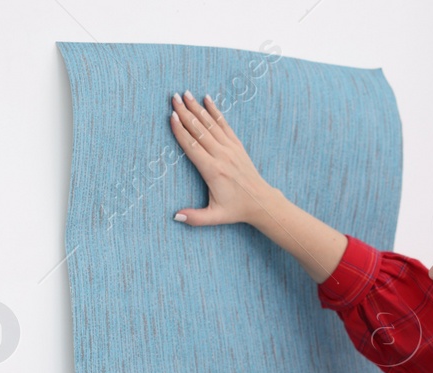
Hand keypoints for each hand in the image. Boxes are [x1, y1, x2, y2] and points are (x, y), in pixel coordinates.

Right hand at [169, 90, 277, 227]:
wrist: (260, 201)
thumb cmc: (236, 209)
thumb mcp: (215, 217)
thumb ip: (195, 217)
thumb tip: (175, 216)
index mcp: (213, 171)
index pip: (193, 147)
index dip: (181, 131)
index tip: (172, 117)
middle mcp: (222, 156)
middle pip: (200, 130)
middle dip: (185, 113)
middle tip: (173, 98)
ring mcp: (231, 148)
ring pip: (211, 124)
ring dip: (197, 108)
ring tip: (186, 94)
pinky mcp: (237, 145)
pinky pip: (224, 124)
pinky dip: (215, 111)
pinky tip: (207, 99)